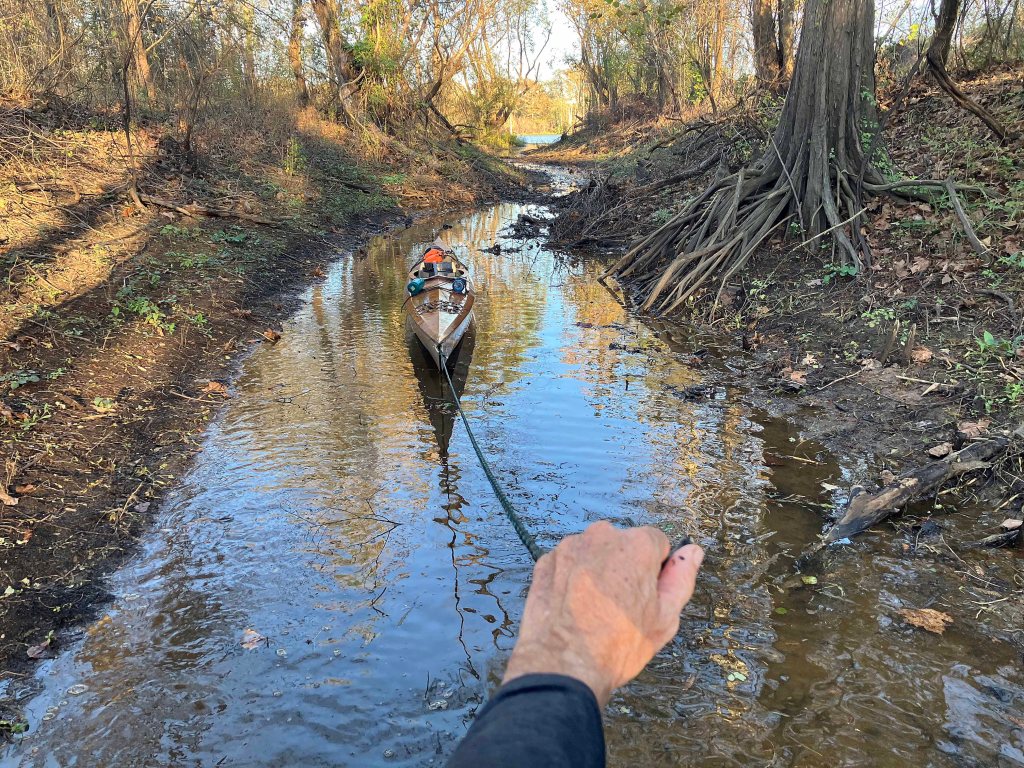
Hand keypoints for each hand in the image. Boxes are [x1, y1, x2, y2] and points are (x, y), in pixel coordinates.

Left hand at [502, 521, 703, 704]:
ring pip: (593, 552)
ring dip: (597, 570)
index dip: (655, 570)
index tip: (647, 595)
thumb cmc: (619, 644)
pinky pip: (568, 563)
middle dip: (625, 566)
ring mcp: (569, 547)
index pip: (656, 542)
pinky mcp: (545, 561)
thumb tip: (692, 552)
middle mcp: (602, 535)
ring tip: (594, 609)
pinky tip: (573, 607)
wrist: (563, 664)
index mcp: (637, 544)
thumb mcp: (665, 618)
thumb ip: (681, 578)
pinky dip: (571, 578)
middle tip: (621, 605)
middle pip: (623, 545)